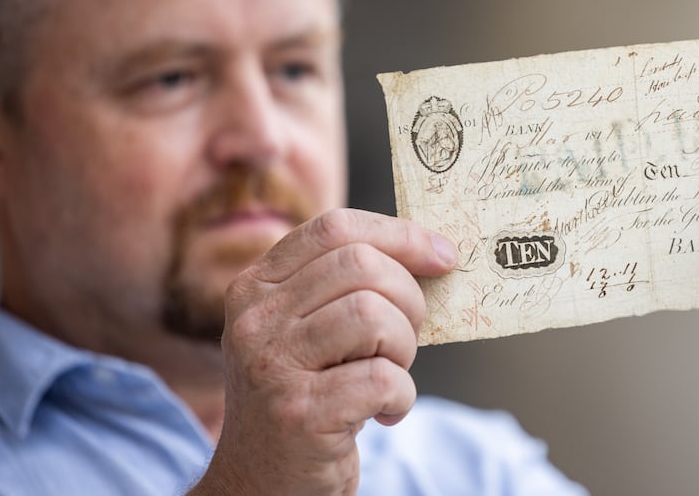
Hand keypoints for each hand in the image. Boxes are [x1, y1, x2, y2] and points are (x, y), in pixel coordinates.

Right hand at [192, 209, 456, 495]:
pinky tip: (384, 413)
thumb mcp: (305, 330)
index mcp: (256, 286)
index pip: (335, 228)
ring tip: (390, 375)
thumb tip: (432, 253)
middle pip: (362, 266)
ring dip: (403, 348)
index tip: (443, 255)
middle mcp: (255, 319)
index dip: (399, 235)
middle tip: (406, 338)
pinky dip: (401, 396)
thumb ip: (344, 289)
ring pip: (373, 316)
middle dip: (408, 299)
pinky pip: (383, 378)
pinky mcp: (299, 414)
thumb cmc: (304, 396)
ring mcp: (272, 366)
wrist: (261, 484)